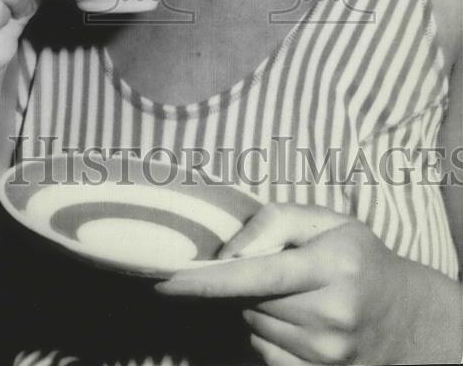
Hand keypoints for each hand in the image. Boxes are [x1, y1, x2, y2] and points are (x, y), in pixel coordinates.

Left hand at [156, 202, 461, 364]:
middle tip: (274, 268)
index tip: (166, 280)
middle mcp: (332, 314)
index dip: (207, 280)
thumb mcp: (326, 221)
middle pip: (250, 299)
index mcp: (332, 266)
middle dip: (245, 282)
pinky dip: (268, 334)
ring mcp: (328, 352)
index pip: (257, 274)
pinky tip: (294, 320)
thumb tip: (228, 252)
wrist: (407, 317)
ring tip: (292, 294)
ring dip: (257, 308)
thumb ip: (274, 221)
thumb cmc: (357, 257)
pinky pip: (266, 352)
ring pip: (254, 326)